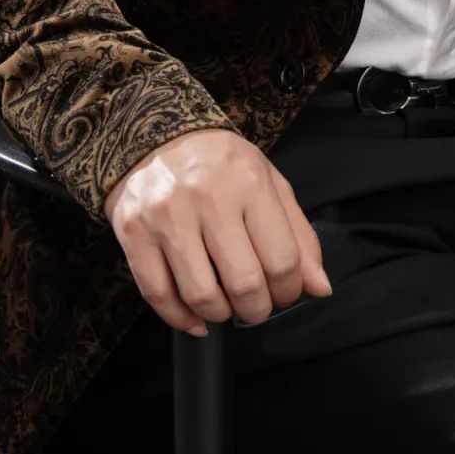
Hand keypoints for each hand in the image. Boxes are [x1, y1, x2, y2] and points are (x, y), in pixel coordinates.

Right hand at [102, 127, 331, 334]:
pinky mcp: (134, 233)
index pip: (281, 260)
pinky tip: (196, 317)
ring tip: (226, 305)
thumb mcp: (268, 183)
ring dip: (220, 315)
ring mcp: (167, 217)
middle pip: (244, 284)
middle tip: (256, 305)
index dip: (290, 290)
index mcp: (249, 183)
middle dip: (257, 310)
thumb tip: (320, 288)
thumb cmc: (219, 163)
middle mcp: (208, 198)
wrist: (156, 135)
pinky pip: (159, 295)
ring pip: (201, 296)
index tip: (284, 292)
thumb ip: (299, 236)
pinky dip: (181, 318)